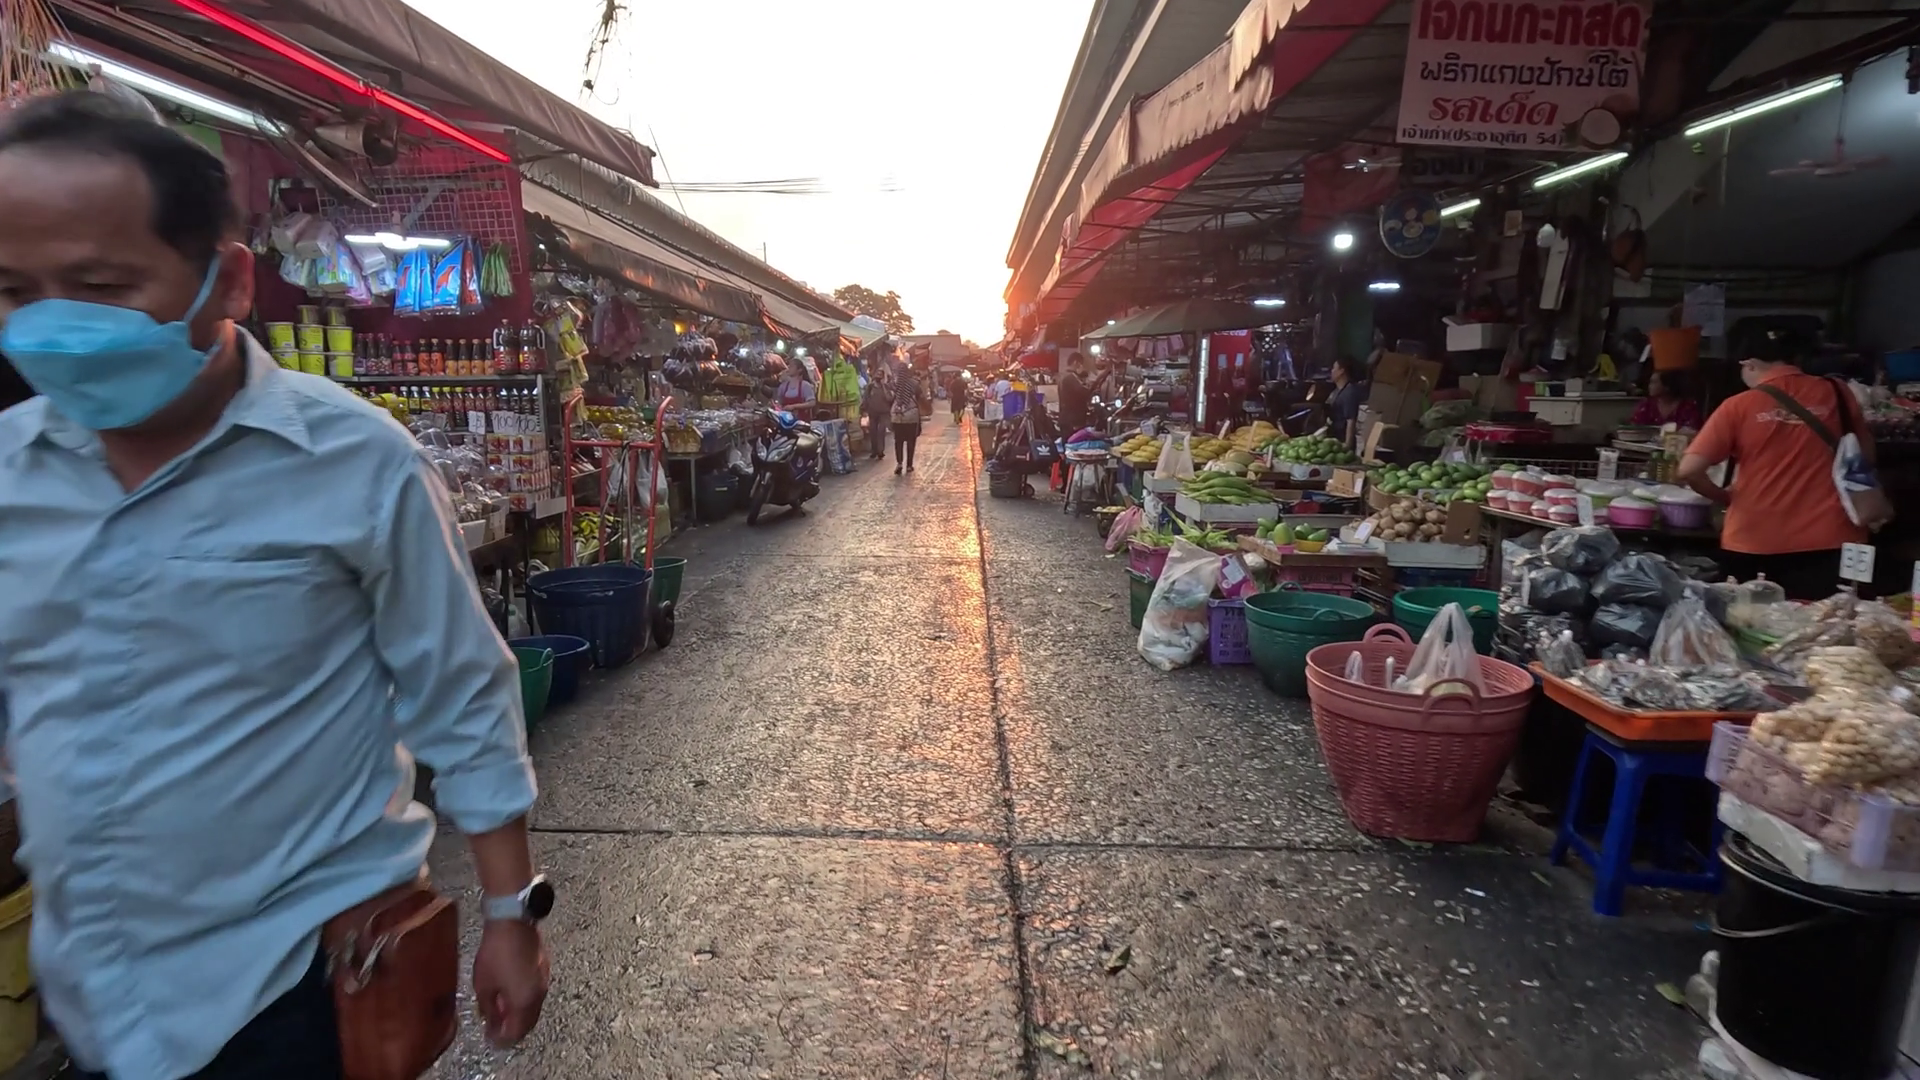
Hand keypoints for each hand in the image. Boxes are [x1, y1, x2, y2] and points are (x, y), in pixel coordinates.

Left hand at [472, 920, 548, 1046]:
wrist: (513, 923)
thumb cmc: (496, 954)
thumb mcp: (484, 985)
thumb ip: (488, 1009)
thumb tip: (491, 1023)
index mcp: (524, 1003)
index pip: (516, 1033)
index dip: (502, 1040)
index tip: (489, 1039)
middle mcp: (538, 996)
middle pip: (527, 1024)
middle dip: (512, 1030)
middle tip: (495, 1028)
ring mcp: (543, 983)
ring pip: (532, 1010)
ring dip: (518, 1015)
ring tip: (500, 1011)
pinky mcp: (543, 970)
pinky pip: (534, 996)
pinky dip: (523, 1002)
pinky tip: (509, 995)